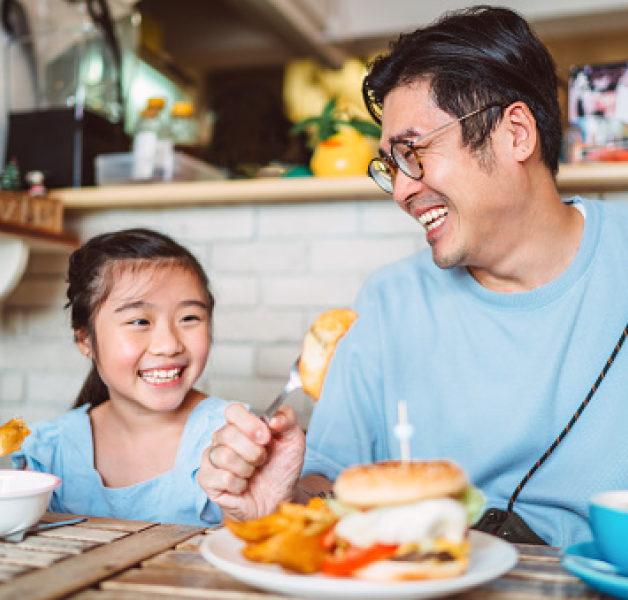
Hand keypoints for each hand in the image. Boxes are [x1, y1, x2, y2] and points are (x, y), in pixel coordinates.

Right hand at [197, 403, 305, 521]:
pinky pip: (223, 477)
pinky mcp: (207, 479)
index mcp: (240, 425)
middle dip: (254, 451)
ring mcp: (212, 458)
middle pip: (229, 434)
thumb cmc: (281, 468)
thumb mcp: (293, 440)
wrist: (278, 498)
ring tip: (252, 473)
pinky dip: (240, 484)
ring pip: (225, 456)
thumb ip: (288, 420)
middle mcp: (222, 439)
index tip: (266, 438)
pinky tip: (243, 485)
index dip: (249, 423)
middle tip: (262, 460)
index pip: (233, 411)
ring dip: (247, 469)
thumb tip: (274, 418)